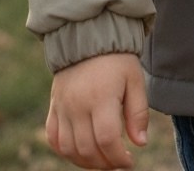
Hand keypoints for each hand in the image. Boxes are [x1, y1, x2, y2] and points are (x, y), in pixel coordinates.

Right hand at [46, 53, 148, 169]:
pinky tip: (82, 151)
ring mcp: (62, 107)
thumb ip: (138, 113)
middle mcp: (77, 105)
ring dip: (86, 161)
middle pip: (87, 149)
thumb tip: (140, 143)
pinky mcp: (54, 107)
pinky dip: (66, 151)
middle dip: (105, 163)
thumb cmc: (117, 58)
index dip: (118, 157)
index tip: (129, 160)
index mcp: (101, 97)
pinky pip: (53, 138)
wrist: (88, 36)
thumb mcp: (135, 80)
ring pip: (69, 149)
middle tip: (118, 161)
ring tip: (103, 158)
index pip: (107, 140)